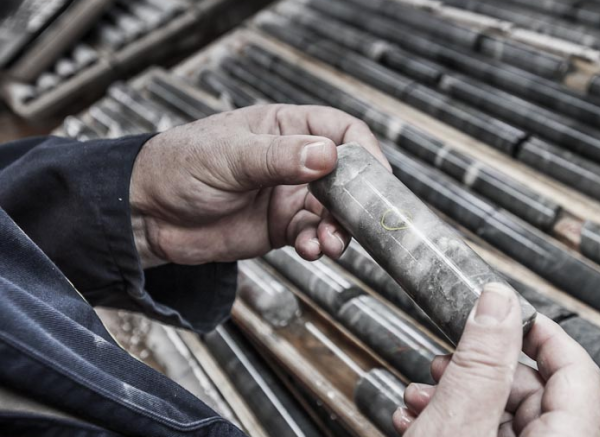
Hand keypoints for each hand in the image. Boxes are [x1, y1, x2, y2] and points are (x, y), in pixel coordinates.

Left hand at [130, 104, 387, 267]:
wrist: (146, 217)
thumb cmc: (177, 168)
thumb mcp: (229, 157)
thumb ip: (278, 158)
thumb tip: (327, 156)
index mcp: (285, 128)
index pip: (342, 133)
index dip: (365, 154)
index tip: (376, 180)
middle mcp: (294, 161)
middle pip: (347, 178)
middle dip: (355, 202)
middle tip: (356, 222)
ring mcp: (289, 195)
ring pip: (334, 212)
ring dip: (339, 229)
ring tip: (330, 243)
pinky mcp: (281, 227)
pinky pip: (313, 235)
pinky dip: (318, 245)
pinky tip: (310, 249)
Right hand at [393, 283, 599, 436]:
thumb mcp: (458, 424)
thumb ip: (481, 361)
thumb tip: (498, 301)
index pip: (578, 369)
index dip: (540, 331)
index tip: (507, 310)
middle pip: (531, 391)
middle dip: (477, 368)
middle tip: (442, 361)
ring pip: (501, 416)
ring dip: (454, 396)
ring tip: (420, 397)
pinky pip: (485, 436)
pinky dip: (453, 424)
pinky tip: (419, 421)